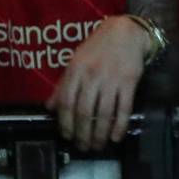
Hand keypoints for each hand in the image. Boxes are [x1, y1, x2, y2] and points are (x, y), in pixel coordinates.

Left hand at [48, 15, 147, 150]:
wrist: (125, 33)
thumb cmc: (97, 48)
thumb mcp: (75, 62)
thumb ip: (63, 85)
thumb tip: (49, 107)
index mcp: (75, 70)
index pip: (66, 101)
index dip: (65, 122)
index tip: (66, 135)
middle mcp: (91, 76)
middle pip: (84, 111)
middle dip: (82, 133)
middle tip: (83, 146)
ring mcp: (111, 79)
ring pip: (103, 113)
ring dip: (100, 134)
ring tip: (98, 145)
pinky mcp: (129, 82)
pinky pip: (123, 108)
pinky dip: (119, 126)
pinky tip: (116, 137)